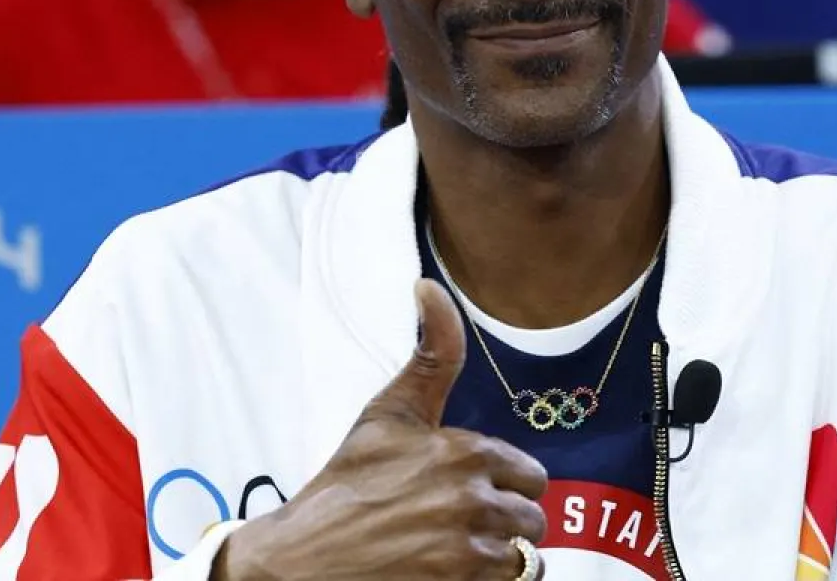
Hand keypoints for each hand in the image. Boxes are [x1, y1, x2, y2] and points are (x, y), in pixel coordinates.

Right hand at [214, 279, 547, 580]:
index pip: (530, 475)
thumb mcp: (389, 411)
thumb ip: (432, 353)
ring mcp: (468, 551)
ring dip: (500, 556)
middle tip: (463, 524)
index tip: (467, 489)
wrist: (304, 559)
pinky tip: (454, 572)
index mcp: (465, 451)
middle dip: (506, 522)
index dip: (502, 484)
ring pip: (526, 556)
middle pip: (533, 518)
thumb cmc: (347, 483)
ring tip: (459, 550)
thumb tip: (429, 285)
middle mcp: (474, 500)